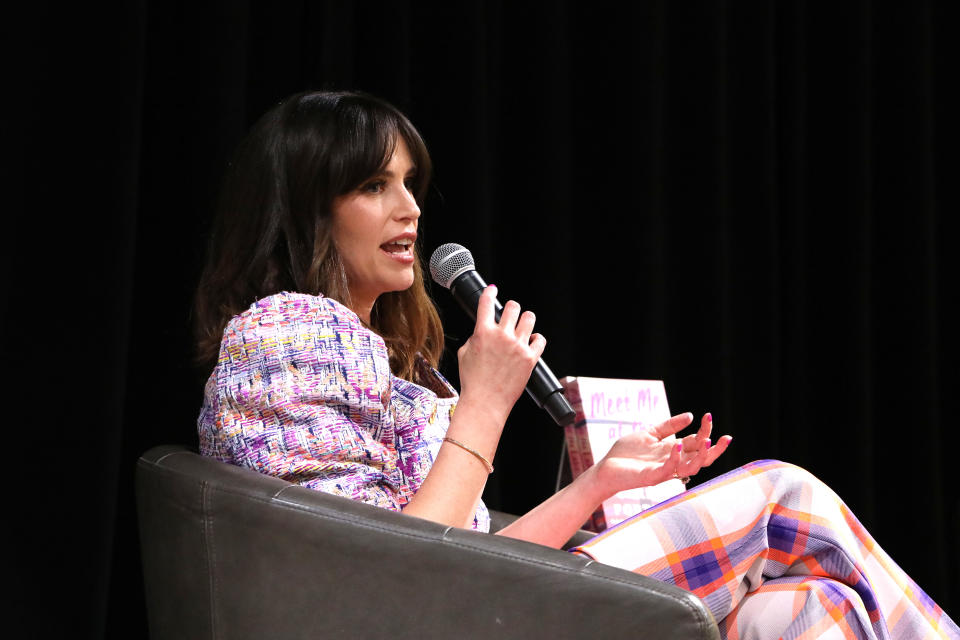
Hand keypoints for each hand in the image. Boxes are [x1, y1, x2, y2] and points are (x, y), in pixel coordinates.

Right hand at [456, 285, 545, 425]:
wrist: (485, 402)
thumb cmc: (473, 381)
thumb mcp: (464, 355)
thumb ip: (475, 338)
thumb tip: (483, 332)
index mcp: (483, 333)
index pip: (487, 303)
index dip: (490, 293)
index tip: (492, 290)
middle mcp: (502, 336)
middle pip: (513, 306)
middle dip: (512, 309)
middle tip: (510, 315)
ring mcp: (518, 346)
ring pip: (530, 318)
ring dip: (526, 320)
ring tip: (523, 327)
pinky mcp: (530, 358)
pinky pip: (540, 339)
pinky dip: (536, 340)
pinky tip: (531, 344)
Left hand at [593, 412, 731, 496]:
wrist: (606, 468)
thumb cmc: (626, 453)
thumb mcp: (650, 433)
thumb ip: (669, 426)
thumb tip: (691, 416)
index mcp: (673, 451)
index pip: (696, 443)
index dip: (706, 431)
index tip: (709, 416)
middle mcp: (673, 462)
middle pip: (701, 459)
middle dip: (715, 449)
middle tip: (726, 437)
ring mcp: (664, 471)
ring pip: (691, 468)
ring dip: (701, 456)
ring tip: (707, 440)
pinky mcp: (652, 477)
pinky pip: (669, 471)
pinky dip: (675, 459)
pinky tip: (677, 446)